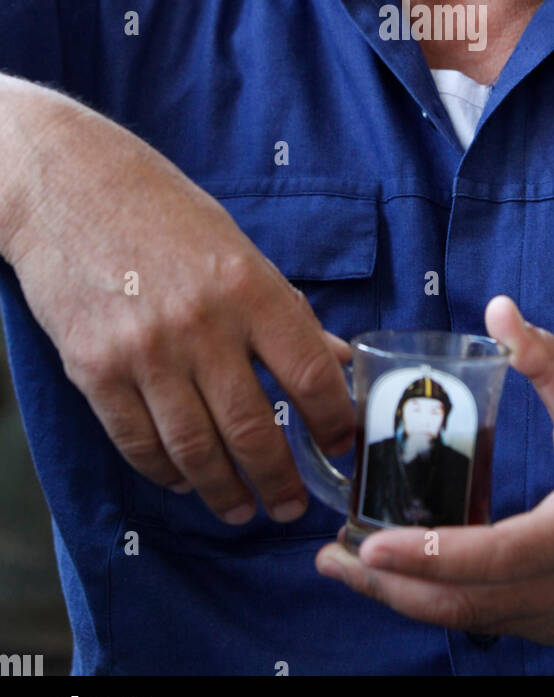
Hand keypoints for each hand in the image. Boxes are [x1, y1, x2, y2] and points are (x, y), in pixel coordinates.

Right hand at [2, 81, 353, 523]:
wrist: (69, 189)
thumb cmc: (164, 213)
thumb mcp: (238, 248)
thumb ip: (285, 310)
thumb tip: (337, 359)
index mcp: (249, 286)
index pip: (309, 372)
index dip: (333, 421)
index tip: (342, 447)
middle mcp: (201, 324)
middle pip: (254, 428)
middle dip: (280, 479)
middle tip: (292, 504)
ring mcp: (145, 353)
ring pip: (196, 450)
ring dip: (225, 491)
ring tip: (244, 508)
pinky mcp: (95, 371)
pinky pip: (139, 443)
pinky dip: (167, 472)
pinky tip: (185, 480)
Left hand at [315, 295, 553, 642]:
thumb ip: (547, 360)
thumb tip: (499, 307)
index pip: (488, 558)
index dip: (423, 557)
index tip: (363, 545)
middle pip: (461, 606)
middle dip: (387, 587)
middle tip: (329, 559)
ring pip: (471, 620)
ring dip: (407, 599)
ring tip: (353, 567)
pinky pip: (490, 621)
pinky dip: (442, 603)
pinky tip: (409, 576)